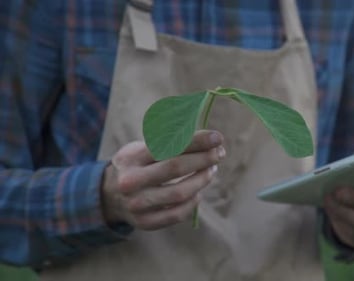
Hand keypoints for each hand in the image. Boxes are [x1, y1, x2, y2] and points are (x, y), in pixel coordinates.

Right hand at [100, 130, 225, 229]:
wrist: (109, 195)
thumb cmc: (136, 165)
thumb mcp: (142, 147)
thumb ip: (168, 141)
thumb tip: (205, 136)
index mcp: (131, 158)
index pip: (168, 146)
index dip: (196, 141)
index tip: (217, 137)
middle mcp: (131, 182)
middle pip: (175, 168)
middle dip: (203, 159)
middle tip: (219, 153)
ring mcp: (137, 205)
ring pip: (179, 193)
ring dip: (202, 180)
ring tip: (212, 170)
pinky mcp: (144, 222)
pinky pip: (177, 214)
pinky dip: (193, 203)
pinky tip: (199, 191)